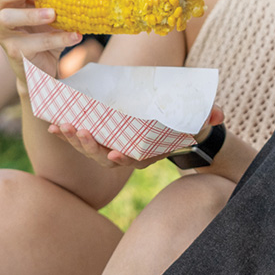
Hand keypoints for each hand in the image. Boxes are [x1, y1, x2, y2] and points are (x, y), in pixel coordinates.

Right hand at [0, 0, 82, 77]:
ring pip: (8, 19)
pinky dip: (56, 38)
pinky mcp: (13, 52)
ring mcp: (2, 34)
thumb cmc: (46, 34)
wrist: (42, 70)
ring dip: (31, 14)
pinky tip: (76, 36)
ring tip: (55, 14)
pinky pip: (33, 44)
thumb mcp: (52, 13)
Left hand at [49, 106, 222, 169]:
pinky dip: (69, 135)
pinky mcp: (104, 140)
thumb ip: (209, 116)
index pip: (136, 159)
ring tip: (63, 126)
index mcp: (151, 152)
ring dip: (76, 140)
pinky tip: (55, 126)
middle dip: (91, 146)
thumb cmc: (188, 122)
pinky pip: (84, 141)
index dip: (124, 158)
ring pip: (92, 151)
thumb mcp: (201, 118)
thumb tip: (219, 115)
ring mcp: (115, 149)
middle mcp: (131, 155)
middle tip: (80, 130)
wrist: (176, 127)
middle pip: (107, 157)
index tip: (115, 153)